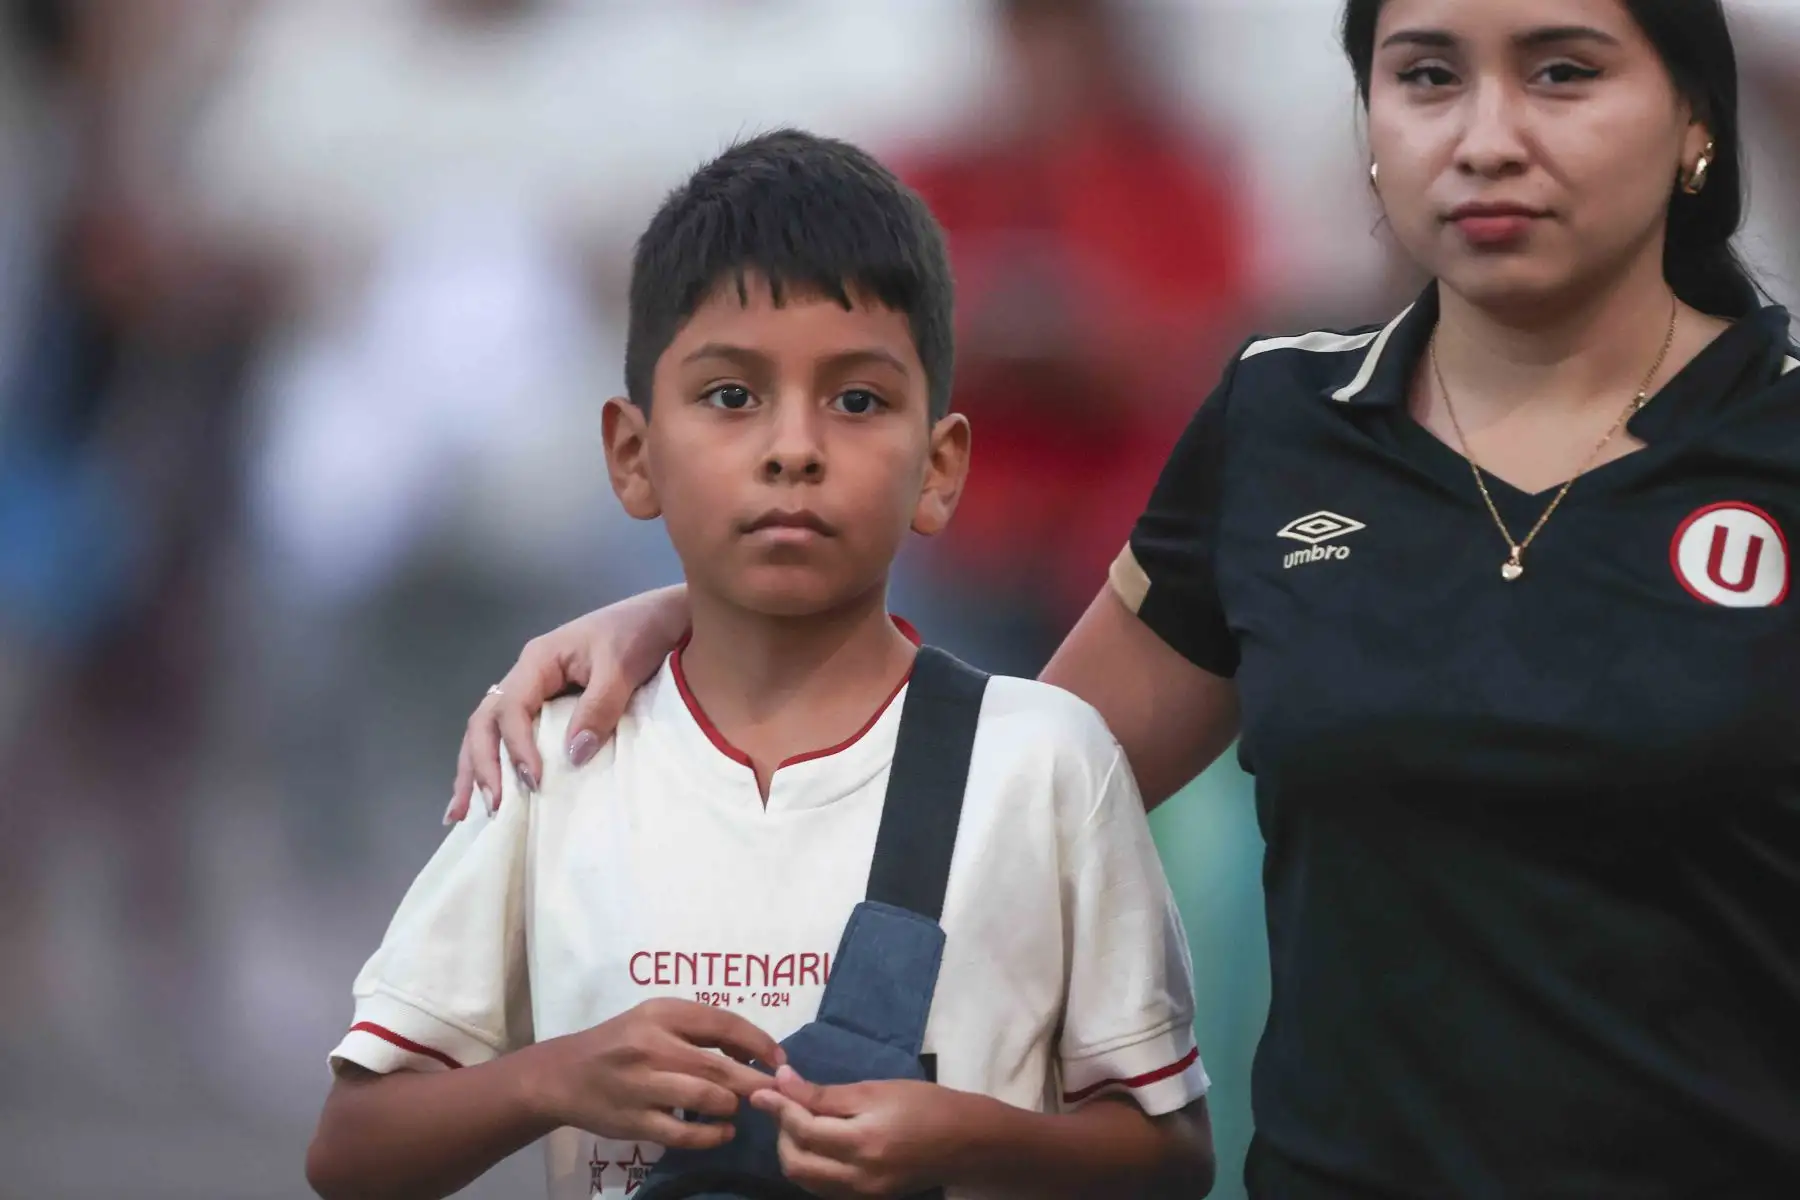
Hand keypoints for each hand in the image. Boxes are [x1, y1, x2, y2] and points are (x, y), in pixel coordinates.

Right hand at [449, 585, 689, 820]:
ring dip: (476, 768)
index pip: (510, 708)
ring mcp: (535, 689)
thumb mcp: (621, 667)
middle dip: (480, 765)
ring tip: (462, 812)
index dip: (516, 747)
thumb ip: (598, 708)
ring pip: (490, 730)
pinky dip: (498, 761)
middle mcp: (527, 675)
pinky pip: (513, 733)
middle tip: (490, 806)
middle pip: (485, 721)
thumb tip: (572, 756)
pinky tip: (492, 790)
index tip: (533, 780)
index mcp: (537, 661)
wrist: (663, 617)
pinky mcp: (549, 703)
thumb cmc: (639, 633)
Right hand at [527, 999, 785, 1150]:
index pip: (723, 1023)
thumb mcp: (655, 1018)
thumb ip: (699, 1027)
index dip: (758, 1043)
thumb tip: (753, 1049)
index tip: (779, 1059)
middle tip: (776, 1091)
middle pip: (718, 1065)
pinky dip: (712, 1135)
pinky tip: (725, 1132)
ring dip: (732, 1105)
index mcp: (661, 1012)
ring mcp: (641, 1086)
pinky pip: (684, 1133)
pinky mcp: (634, 1121)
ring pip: (705, 1098)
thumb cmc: (621, 1042)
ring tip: (739, 1107)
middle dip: (755, 1081)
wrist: (564, 1075)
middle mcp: (651, 1045)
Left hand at [749, 1066, 965, 1198]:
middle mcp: (857, 1177)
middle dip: (781, 1132)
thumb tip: (782, 1081)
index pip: (803, 1129)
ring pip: (805, 1180)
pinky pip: (822, 1187)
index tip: (762, 1087)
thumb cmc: (925, 1105)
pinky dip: (810, 1165)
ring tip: (799, 1121)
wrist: (967, 1142)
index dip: (779, 1106)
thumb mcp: (876, 1090)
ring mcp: (860, 1195)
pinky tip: (817, 1142)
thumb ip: (826, 1093)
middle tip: (785, 1104)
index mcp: (863, 1143)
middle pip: (795, 1163)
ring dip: (792, 1150)